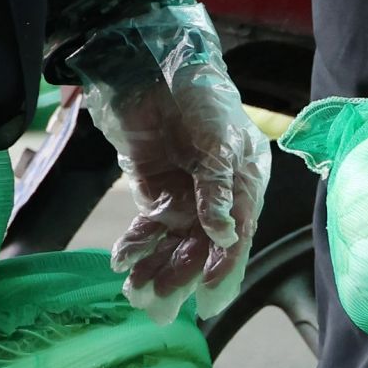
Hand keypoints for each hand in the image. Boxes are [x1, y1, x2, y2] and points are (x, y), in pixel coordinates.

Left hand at [84, 60, 270, 325]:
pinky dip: (137, 244)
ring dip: (156, 267)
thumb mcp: (220, 138)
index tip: (208, 298)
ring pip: (173, 243)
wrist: (154, 64)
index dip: (224, 268)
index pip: (237, 237)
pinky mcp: (153, 190)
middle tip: (160, 303)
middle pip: (202, 247)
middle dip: (182, 275)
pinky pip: (147, 226)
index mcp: (244, 185)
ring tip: (136, 291)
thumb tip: (224, 236)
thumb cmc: (201, 95)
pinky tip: (123, 261)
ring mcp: (183, 195)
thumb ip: (218, 187)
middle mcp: (215, 197)